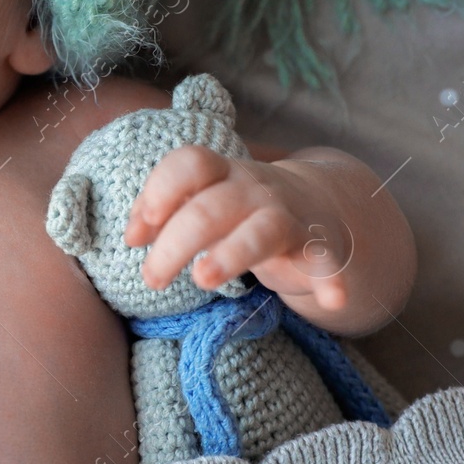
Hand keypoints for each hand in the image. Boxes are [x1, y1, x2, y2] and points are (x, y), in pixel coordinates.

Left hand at [122, 145, 351, 310]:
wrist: (314, 204)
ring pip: (259, 230)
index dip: (161, 192)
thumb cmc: (236, 208)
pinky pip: (326, 261)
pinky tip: (329, 299)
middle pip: (209, 209)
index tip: (137, 233)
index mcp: (221, 172)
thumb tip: (132, 237)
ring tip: (202, 279)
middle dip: (174, 245)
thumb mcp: (198, 201)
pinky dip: (330, 279)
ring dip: (230, 254)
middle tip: (151, 279)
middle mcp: (254, 188)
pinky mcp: (317, 246)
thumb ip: (159, 212)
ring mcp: (287, 215)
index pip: (191, 163)